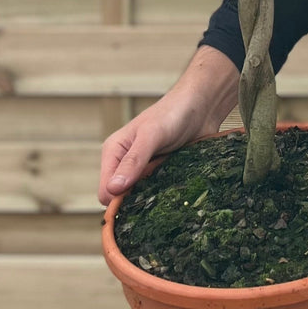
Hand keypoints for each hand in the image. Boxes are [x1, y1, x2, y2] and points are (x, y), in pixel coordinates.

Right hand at [97, 47, 237, 204]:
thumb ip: (133, 161)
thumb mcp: (151, 135)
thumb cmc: (173, 113)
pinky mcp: (161, 173)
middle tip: (158, 196)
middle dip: (136, 202)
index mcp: (114, 153)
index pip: (106, 192)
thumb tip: (113, 189)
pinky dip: (164, 195)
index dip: (118, 202)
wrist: (202, 106)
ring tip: (168, 191)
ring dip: (152, 200)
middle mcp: (125, 164)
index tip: (140, 202)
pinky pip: (157, 194)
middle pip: (122, 199)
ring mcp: (144, 170)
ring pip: (140, 199)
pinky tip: (176, 190)